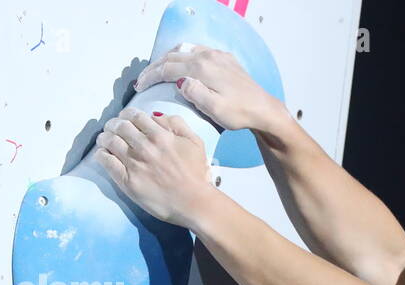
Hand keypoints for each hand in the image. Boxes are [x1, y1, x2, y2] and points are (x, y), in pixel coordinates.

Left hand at [94, 107, 214, 228]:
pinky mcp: (127, 180)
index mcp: (160, 135)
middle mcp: (144, 147)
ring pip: (109, 141)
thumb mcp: (195, 142)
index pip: (134, 116)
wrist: (194, 203)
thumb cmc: (196, 174)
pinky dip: (101, 154)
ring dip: (104, 137)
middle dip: (114, 124)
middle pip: (119, 126)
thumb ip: (177, 124)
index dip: (126, 114)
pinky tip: (103, 154)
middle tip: (113, 129)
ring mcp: (134, 164)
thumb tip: (156, 116)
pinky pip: (106, 161)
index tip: (125, 119)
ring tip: (105, 140)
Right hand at [132, 44, 281, 132]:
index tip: (139, 86)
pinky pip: (198, 51)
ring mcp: (218, 55)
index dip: (151, 76)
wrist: (265, 110)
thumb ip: (194, 93)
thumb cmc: (240, 113)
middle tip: (143, 80)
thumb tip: (179, 81)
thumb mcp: (215, 109)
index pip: (168, 68)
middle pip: (173, 57)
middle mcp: (208, 56)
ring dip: (168, 60)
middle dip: (155, 68)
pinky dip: (184, 56)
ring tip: (158, 71)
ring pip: (185, 51)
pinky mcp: (226, 59)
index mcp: (202, 68)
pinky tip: (181, 65)